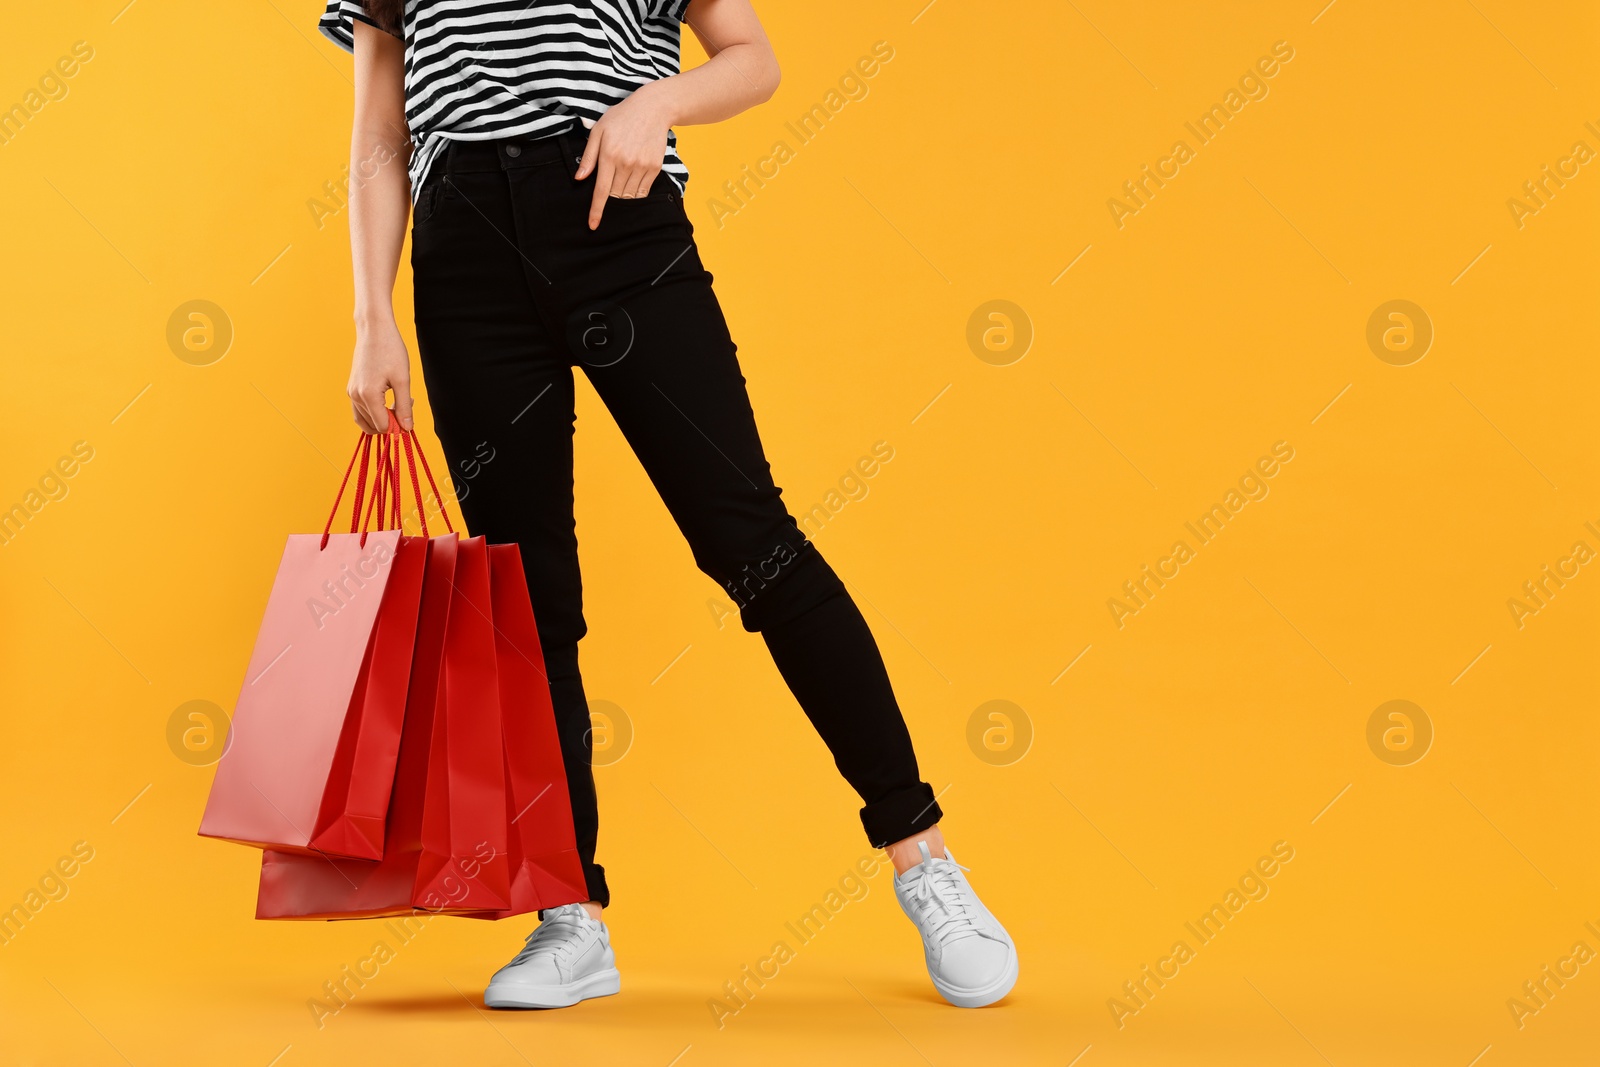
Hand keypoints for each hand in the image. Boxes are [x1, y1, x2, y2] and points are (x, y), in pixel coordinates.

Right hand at [347, 317, 412, 433]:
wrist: (374, 330)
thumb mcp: (403, 379)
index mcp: (368, 395)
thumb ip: (404, 406)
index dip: (398, 427)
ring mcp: (351, 392)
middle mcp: (355, 396)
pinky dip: (375, 411)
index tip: (410, 417)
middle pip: (373, 425)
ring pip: (365, 420)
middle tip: (406, 405)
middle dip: (391, 422)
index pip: (383, 426)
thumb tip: (407, 428)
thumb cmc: (390, 350)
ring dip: (382, 418)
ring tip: (399, 402)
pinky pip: (361, 410)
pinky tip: (389, 399)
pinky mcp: (351, 388)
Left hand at [574, 84, 673, 229]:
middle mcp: (626, 163)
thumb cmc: (621, 118)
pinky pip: (643, 190)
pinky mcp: (655, 168)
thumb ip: (589, 156)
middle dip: (609, 193)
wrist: (652, 109)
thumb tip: (580, 178)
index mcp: (608, 155)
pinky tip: (634, 175)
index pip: (601, 191)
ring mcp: (642, 166)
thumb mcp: (599, 131)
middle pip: (615, 195)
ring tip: (623, 173)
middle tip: (611, 175)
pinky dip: (636, 190)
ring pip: (629, 195)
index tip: (593, 225)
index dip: (596, 210)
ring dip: (623, 192)